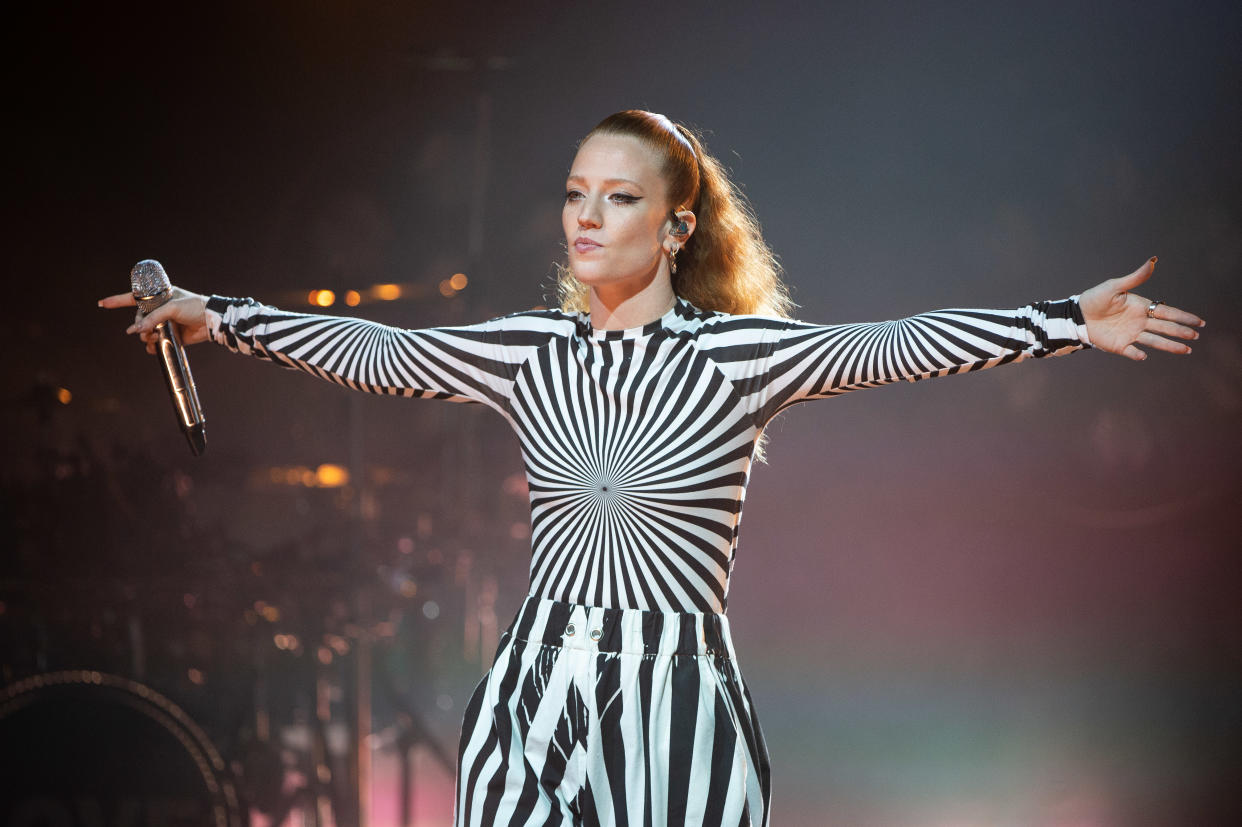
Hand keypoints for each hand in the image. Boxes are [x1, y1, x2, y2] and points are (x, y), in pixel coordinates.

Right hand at [99, 287, 209, 354]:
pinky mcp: (171, 336)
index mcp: (159, 297)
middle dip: (139, 326)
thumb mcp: (172, 308)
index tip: (102, 304)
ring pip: (146, 332)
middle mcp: (160, 310)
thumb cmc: (195, 307)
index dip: (117, 300)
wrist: (212, 321)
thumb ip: (153, 318)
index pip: (134, 297)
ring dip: (146, 337)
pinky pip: (155, 343)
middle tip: (147, 330)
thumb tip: (136, 330)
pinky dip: (153, 347)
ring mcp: (165, 324)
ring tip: (154, 338)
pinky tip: (155, 347)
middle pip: (139, 319)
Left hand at [1078, 257, 1204, 360]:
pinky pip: (1131, 352)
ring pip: (1155, 341)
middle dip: (1181, 331)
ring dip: (1170, 346)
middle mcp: (1140, 322)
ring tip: (1187, 350)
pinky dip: (1137, 355)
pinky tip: (1144, 356)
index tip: (1199, 322)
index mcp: (1141, 307)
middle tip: (1196, 335)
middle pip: (1165, 328)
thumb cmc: (1095, 299)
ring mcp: (1131, 334)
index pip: (1167, 313)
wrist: (1076, 315)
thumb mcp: (1114, 286)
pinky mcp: (1119, 345)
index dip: (1183, 317)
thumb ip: (1135, 278)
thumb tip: (1152, 261)